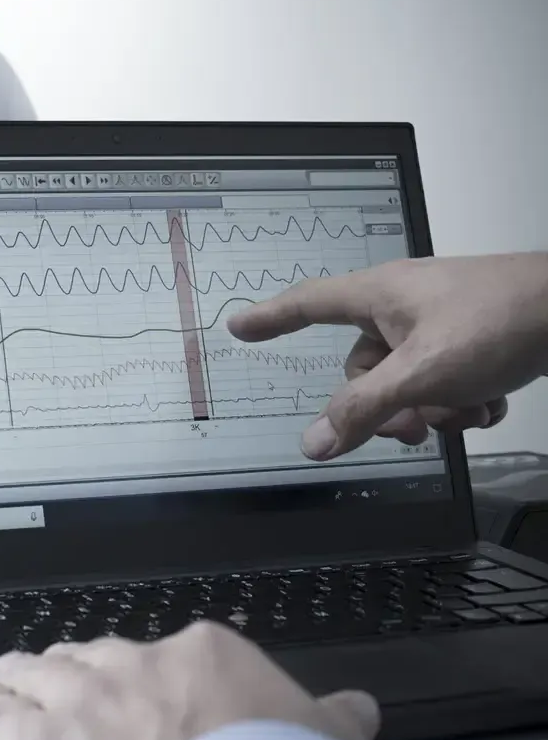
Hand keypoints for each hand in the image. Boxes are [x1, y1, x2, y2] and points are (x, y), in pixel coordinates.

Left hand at [0, 621, 378, 739]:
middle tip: (62, 682)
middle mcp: (131, 669)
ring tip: (6, 681)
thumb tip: (356, 710)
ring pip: (36, 673)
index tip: (144, 692)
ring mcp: (82, 705)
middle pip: (88, 656)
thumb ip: (331, 719)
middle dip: (73, 671)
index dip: (143, 676)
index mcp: (200, 657)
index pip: (159, 653)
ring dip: (21, 679)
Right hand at [227, 252, 547, 459]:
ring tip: (467, 412)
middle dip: (388, 406)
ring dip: (435, 409)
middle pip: (364, 367)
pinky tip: (489, 404)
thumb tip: (315, 443)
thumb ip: (365, 410)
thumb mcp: (422, 375)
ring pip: (409, 381)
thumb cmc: (499, 321)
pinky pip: (446, 381)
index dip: (270, 317)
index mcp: (378, 296)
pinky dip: (464, 401)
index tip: (240, 327)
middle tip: (415, 427)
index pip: (308, 304)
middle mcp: (403, 306)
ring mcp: (439, 322)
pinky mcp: (474, 339)